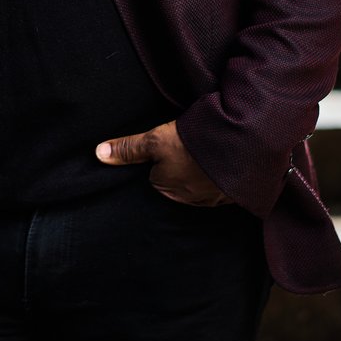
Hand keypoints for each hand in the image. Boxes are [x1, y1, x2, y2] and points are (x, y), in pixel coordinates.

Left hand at [95, 120, 227, 206]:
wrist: (241, 148)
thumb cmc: (193, 144)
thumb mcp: (155, 140)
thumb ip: (128, 149)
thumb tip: (99, 154)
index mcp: (166, 189)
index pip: (155, 176)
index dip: (161, 159)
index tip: (168, 146)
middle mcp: (189, 199)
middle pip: (178, 181)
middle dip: (181, 167)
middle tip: (188, 146)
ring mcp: (213, 198)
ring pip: (200, 183)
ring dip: (202, 171)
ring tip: (207, 150)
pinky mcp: (233, 193)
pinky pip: (221, 184)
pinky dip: (220, 173)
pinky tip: (223, 159)